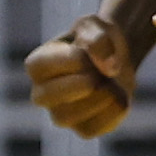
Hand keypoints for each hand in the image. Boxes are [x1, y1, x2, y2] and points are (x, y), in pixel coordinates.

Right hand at [27, 11, 138, 137]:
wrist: (118, 57)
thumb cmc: (98, 39)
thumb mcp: (96, 26)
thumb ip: (97, 39)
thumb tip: (109, 69)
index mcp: (37, 65)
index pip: (40, 66)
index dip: (70, 60)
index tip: (88, 54)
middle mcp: (42, 93)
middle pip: (44, 97)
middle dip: (78, 83)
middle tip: (98, 73)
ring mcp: (60, 114)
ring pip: (66, 117)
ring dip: (97, 97)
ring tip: (110, 82)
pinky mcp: (83, 129)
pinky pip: (91, 129)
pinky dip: (112, 111)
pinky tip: (118, 94)